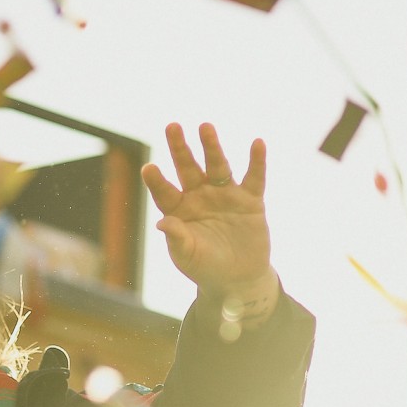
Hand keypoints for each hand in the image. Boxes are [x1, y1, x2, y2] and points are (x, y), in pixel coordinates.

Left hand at [142, 122, 277, 308]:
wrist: (237, 279)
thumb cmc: (205, 267)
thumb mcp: (187, 257)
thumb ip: (177, 239)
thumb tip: (162, 222)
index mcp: (178, 210)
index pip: (164, 192)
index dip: (157, 181)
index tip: (148, 168)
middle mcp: (199, 196)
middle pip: (188, 168)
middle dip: (180, 148)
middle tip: (172, 127)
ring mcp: (225, 195)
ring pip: (217, 166)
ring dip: (212, 147)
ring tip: (205, 127)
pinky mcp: (250, 200)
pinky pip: (254, 177)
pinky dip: (257, 161)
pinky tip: (257, 144)